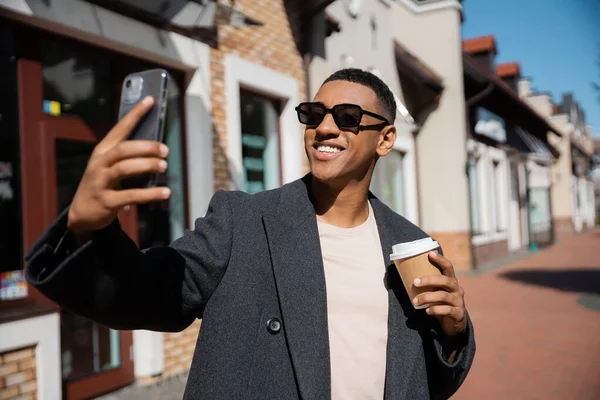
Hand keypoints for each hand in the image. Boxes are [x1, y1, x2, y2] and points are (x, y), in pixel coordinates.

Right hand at [67, 96, 170, 239]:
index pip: (120, 128)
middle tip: (165, 150)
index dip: (135, 114)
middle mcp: (100, 163)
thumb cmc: (102, 184)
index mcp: (103, 151)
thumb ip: (127, 155)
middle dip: (146, 147)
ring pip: (124, 168)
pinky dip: (149, 194)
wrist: (82, 213)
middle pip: (123, 149)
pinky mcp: (107, 201)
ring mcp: (101, 182)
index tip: (150, 100)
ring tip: (164, 166)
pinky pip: (130, 195)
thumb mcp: (109, 166)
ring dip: (146, 165)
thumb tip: (156, 146)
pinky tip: (164, 192)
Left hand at [412, 251, 466, 337]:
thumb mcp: (436, 293)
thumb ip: (428, 286)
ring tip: (415, 302)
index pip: (448, 267)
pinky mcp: (458, 313)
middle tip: (415, 282)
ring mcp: (459, 301)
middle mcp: (457, 289)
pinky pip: (446, 310)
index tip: (430, 253)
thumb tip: (405, 276)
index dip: (440, 259)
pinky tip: (427, 311)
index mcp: (451, 281)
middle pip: (445, 280)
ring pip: (443, 296)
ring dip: (427, 297)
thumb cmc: (441, 304)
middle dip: (429, 280)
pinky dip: (435, 310)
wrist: (454, 324)